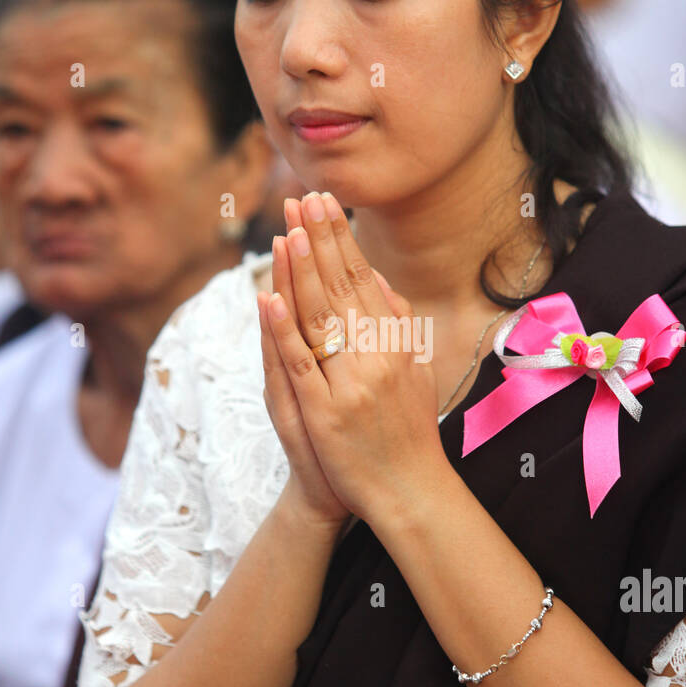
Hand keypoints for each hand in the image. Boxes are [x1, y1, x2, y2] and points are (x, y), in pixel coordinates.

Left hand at [263, 191, 447, 522]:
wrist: (407, 490)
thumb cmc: (407, 430)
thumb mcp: (415, 370)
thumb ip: (398, 323)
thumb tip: (379, 278)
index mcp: (395, 341)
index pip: (363, 277)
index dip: (341, 238)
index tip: (325, 202)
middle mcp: (376, 355)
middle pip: (341, 287)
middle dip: (320, 239)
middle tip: (303, 196)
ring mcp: (351, 382)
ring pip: (320, 317)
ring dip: (302, 271)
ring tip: (287, 230)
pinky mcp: (326, 411)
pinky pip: (301, 363)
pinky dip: (284, 329)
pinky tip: (271, 298)